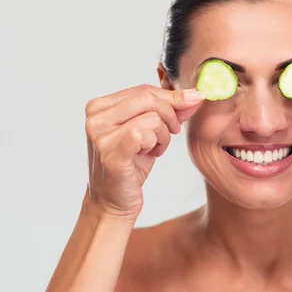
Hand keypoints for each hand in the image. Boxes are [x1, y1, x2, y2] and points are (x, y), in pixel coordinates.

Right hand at [84, 85, 204, 220]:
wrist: (113, 201)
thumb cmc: (130, 166)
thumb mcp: (149, 131)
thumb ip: (169, 110)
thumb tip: (195, 95)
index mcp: (99, 106)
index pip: (144, 90)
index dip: (171, 98)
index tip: (191, 103)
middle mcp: (95, 117)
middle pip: (148, 98)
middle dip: (170, 115)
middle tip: (171, 132)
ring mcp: (100, 135)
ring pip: (152, 117)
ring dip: (163, 135)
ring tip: (153, 149)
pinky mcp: (110, 152)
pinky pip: (146, 134)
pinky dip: (155, 144)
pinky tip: (150, 154)